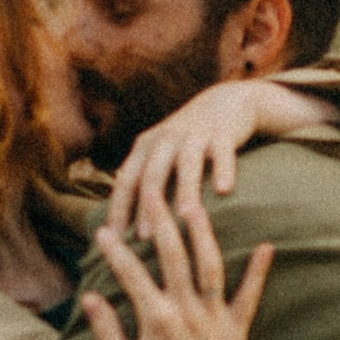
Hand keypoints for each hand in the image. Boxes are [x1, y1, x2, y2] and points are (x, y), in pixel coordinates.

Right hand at [86, 187, 271, 339]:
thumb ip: (106, 331)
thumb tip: (91, 295)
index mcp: (155, 320)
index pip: (131, 273)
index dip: (115, 250)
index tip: (103, 230)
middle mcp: (187, 313)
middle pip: (173, 255)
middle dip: (160, 220)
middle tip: (152, 191)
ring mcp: (215, 321)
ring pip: (210, 265)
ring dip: (202, 233)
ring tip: (194, 203)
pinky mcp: (237, 333)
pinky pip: (250, 297)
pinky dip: (259, 272)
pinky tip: (267, 246)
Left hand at [103, 75, 334, 237]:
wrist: (226, 101)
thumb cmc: (188, 139)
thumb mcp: (160, 151)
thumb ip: (142, 177)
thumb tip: (121, 218)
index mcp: (147, 146)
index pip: (127, 179)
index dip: (119, 208)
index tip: (112, 238)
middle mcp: (167, 139)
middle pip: (153, 173)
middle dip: (148, 205)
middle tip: (145, 237)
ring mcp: (195, 135)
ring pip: (187, 164)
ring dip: (185, 189)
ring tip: (185, 215)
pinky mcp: (223, 133)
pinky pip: (222, 152)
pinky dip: (223, 170)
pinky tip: (225, 190)